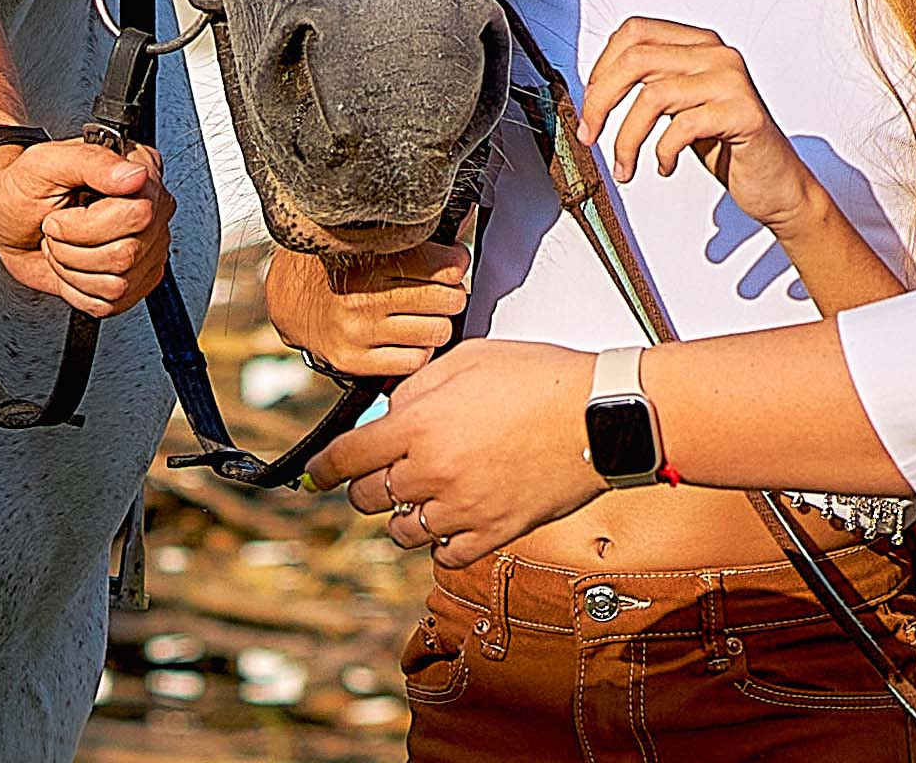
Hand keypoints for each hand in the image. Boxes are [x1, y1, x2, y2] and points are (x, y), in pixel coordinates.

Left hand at [0, 138, 174, 317]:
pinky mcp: (134, 280)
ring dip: (72, 269)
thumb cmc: (22, 189)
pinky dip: (77, 290)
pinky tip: (71, 264)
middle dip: (73, 249)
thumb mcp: (46, 163)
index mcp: (139, 171)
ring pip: (118, 283)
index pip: (140, 213)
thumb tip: (135, 175)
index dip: (90, 224)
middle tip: (56, 229)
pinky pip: (112, 303)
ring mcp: (146, 247)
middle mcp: (150, 208)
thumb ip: (92, 162)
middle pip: (127, 254)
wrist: (7, 222)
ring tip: (61, 245)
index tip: (61, 215)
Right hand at [264, 240, 471, 376]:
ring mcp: (359, 331)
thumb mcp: (372, 239)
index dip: (456, 262)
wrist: (288, 299)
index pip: (446, 265)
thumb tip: (468, 214)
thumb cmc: (339, 265)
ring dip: (435, 324)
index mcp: (371, 258)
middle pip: (449, 301)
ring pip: (438, 333)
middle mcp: (365, 296)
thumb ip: (418, 234)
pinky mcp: (353, 360)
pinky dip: (417, 350)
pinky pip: (415, 361)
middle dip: (450, 295)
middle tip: (439, 291)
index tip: (451, 262)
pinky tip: (405, 337)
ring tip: (420, 314)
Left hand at [309, 340, 602, 567]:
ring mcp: (464, 509)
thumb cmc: (539, 378)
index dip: (325, 468)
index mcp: (421, 425)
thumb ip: (419, 386)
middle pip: (369, 498)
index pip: (348, 458)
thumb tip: (391, 411)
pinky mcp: (495, 533)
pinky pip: (446, 555)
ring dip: (403, 515)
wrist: (598, 415)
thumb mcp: (469, 360)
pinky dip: (441, 543)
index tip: (317, 474)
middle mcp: (434, 472)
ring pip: (403, 532)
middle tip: (382, 472)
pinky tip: (452, 520)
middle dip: (366, 486)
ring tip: (422, 495)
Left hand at [582, 17, 822, 234]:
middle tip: (590, 135)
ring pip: (652, 95)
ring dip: (626, 138)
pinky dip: (662, 152)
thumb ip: (649, 85)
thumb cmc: (726, 145)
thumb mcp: (679, 107)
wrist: (776, 182)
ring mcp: (731, 80)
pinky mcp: (743, 113)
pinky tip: (664, 166)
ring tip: (624, 166)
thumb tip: (595, 88)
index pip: (634, 33)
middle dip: (601, 100)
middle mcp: (716, 53)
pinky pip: (682, 126)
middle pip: (636, 58)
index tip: (590, 104)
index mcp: (698, 43)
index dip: (602, 68)